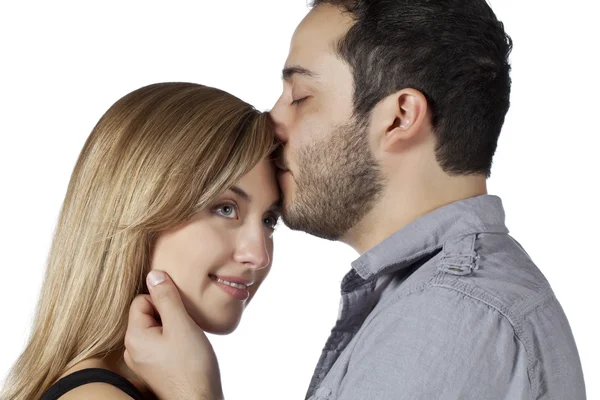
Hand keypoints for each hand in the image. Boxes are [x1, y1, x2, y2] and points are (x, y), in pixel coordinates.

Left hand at [124, 270, 223, 399]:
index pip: (142, 300)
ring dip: (173, 328)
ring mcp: (142, 360)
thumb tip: (154, 273)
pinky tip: (186, 350)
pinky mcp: (154, 368)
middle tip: (186, 327)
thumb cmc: (192, 365)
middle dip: (169, 314)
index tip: (180, 312)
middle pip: (149, 313)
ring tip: (187, 340)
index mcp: (134, 336)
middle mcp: (132, 349)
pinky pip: (161, 343)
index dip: (164, 300)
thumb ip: (167, 297)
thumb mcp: (181, 324)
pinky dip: (174, 341)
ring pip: (157, 328)